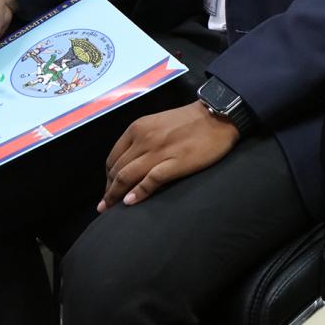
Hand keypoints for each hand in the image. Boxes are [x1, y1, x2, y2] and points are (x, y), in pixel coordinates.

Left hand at [99, 102, 238, 209]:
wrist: (218, 116)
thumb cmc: (190, 120)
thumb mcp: (158, 123)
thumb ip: (142, 139)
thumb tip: (130, 162)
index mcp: (137, 128)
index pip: (113, 157)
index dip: (107, 177)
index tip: (109, 189)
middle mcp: (143, 139)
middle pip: (117, 170)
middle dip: (109, 190)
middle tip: (106, 205)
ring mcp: (158, 151)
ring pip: (127, 177)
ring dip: (115, 195)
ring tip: (110, 209)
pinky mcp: (175, 163)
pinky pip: (150, 181)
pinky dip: (137, 193)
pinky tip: (130, 203)